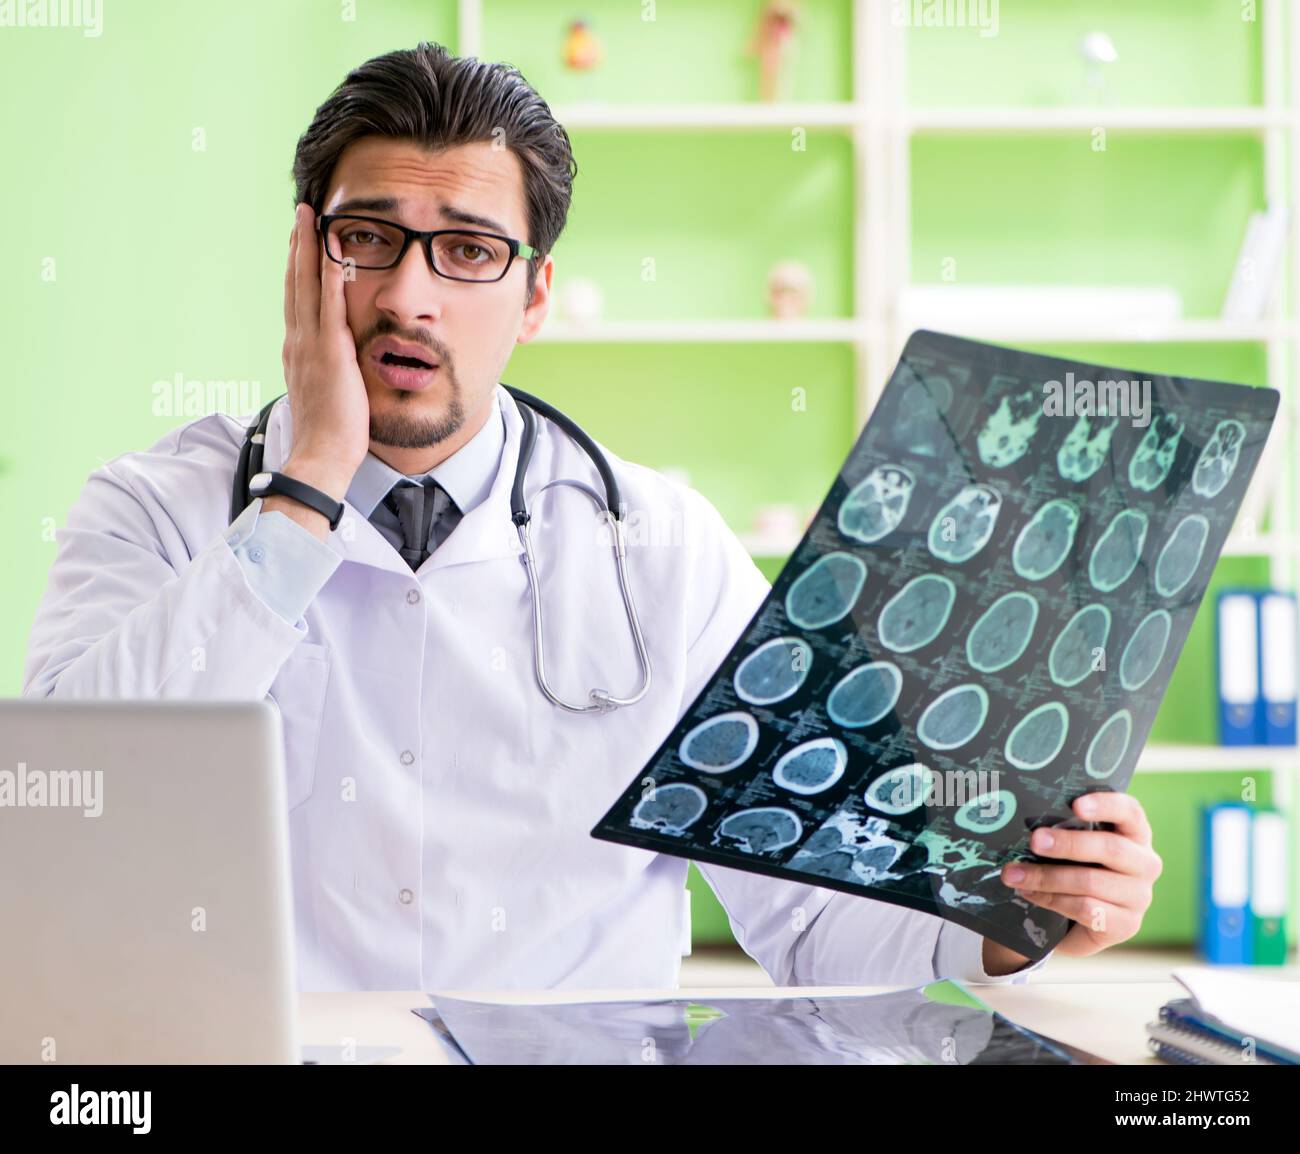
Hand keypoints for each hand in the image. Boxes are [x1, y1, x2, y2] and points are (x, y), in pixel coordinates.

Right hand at [281, 203, 369, 494]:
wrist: (321, 456)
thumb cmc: (328, 435)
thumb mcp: (324, 394)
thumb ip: (325, 372)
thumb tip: (334, 364)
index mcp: (297, 351)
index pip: (296, 300)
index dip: (297, 268)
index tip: (298, 241)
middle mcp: (298, 342)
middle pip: (295, 283)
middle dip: (297, 246)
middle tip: (300, 213)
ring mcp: (311, 345)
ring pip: (307, 286)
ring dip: (308, 248)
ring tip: (309, 217)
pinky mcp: (329, 353)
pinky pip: (330, 307)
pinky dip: (330, 277)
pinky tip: (333, 252)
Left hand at [997, 792, 1162, 960]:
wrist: (1078, 922)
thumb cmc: (1074, 868)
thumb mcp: (1075, 847)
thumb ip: (1065, 830)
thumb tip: (1026, 819)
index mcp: (1134, 833)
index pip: (1129, 812)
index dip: (1105, 805)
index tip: (1076, 805)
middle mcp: (1145, 863)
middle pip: (1110, 848)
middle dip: (1067, 843)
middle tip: (1034, 841)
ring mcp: (1139, 896)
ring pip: (1091, 881)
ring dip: (1046, 877)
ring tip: (1013, 874)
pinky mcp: (1127, 925)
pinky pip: (1086, 909)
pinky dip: (1051, 900)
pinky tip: (1029, 894)